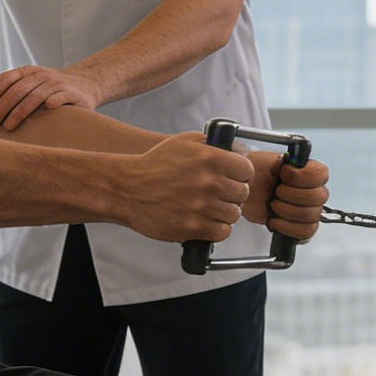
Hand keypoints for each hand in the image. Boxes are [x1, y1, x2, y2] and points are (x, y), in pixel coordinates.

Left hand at [0, 64, 104, 130]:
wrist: (86, 83)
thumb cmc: (52, 86)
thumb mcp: (32, 79)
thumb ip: (12, 81)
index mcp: (30, 72)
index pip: (8, 81)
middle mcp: (42, 76)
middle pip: (18, 90)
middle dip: (3, 106)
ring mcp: (58, 84)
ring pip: (36, 96)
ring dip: (21, 111)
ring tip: (8, 126)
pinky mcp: (72, 94)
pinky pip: (61, 97)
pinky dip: (54, 101)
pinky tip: (46, 108)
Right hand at [120, 133, 250, 245]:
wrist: (127, 189)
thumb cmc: (153, 166)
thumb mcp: (182, 142)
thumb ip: (210, 144)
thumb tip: (233, 150)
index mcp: (210, 159)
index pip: (247, 170)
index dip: (241, 175)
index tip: (234, 178)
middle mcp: (209, 183)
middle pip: (242, 194)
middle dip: (233, 194)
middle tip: (220, 194)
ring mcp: (201, 207)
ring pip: (234, 214)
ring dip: (225, 212)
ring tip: (211, 208)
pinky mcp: (193, 228)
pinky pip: (222, 232)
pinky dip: (217, 229)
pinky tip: (206, 221)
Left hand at [242, 152, 330, 242]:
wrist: (245, 193)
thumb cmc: (255, 176)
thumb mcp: (261, 160)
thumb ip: (276, 161)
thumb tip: (287, 163)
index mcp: (308, 170)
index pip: (320, 173)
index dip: (302, 176)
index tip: (283, 175)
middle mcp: (314, 189)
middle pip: (318, 197)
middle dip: (291, 195)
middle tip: (276, 192)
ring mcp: (310, 209)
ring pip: (311, 215)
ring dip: (287, 211)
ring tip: (273, 206)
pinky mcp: (302, 226)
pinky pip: (306, 231)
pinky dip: (287, 227)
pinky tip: (274, 220)